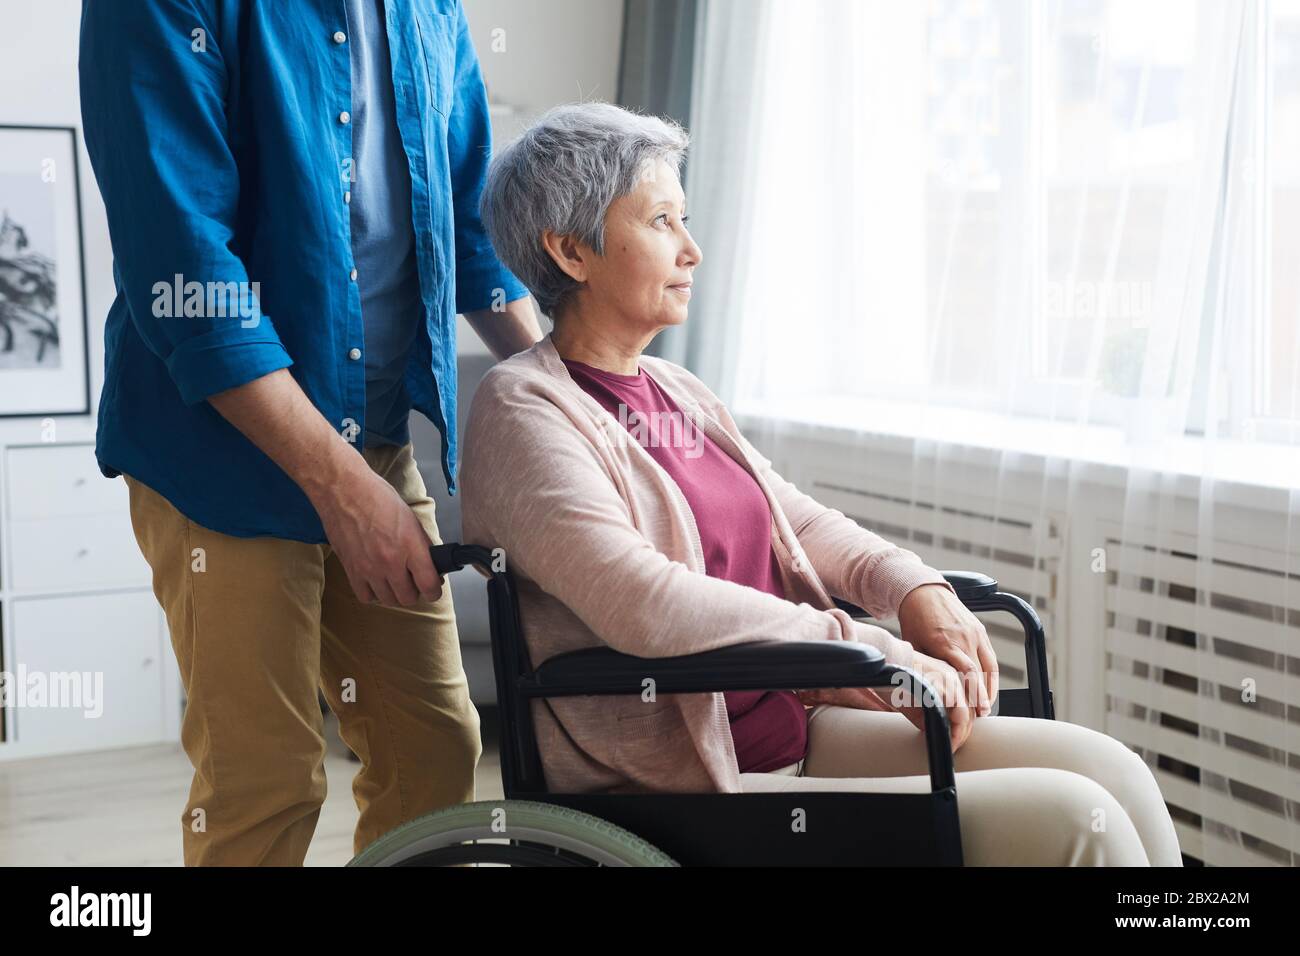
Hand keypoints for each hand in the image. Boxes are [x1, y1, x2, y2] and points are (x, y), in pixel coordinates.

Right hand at [312, 464, 443, 606]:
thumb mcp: (410, 518)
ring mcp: (369, 568)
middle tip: (414, 583)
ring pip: (388, 600)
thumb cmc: (377, 497)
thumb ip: (421, 544)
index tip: (434, 588)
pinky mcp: (351, 570)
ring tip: (395, 582)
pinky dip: (373, 593)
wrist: (344, 491)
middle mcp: (391, 561)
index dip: (434, 590)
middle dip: (415, 592)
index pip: (429, 584)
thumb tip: (430, 562)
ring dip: (395, 594)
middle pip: (408, 598)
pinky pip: (366, 596)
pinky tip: (376, 582)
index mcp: (410, 546)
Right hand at [799, 648, 975, 753]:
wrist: (885, 660)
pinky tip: (949, 741)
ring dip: (960, 735)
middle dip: (962, 734)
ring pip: (967, 715)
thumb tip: (934, 733)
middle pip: (969, 711)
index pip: (963, 705)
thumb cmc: (893, 676)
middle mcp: (954, 677)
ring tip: (950, 747)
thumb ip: (926, 712)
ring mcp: (953, 682)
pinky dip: (956, 731)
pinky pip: (960, 715)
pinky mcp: (947, 688)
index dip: (960, 726)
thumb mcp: (913, 696)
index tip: (952, 740)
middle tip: (951, 747)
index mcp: (948, 676)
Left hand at [898, 583, 997, 717]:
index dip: (973, 694)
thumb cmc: (914, 621)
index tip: (976, 713)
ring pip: (988, 668)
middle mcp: (964, 638)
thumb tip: (924, 694)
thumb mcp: (913, 645)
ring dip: (988, 691)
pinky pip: (991, 658)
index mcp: (945, 642)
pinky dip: (992, 677)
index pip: (966, 673)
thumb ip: (923, 667)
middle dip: (980, 699)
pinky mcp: (980, 631)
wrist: (924, 592)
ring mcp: (975, 634)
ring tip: (984, 710)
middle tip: (978, 718)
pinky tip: (988, 691)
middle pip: (979, 675)